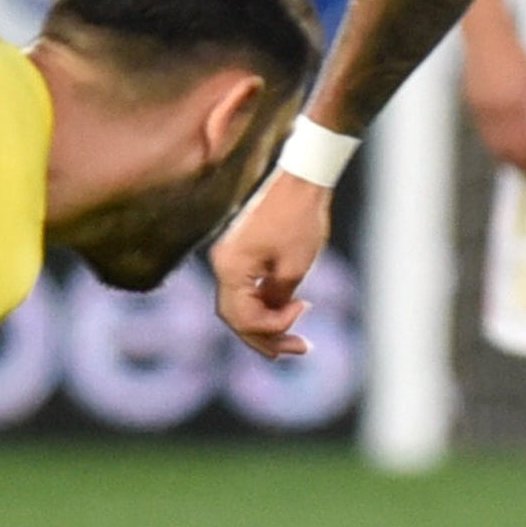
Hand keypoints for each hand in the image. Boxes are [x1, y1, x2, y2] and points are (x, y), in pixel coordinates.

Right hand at [211, 171, 332, 359]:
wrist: (301, 178)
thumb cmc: (300, 219)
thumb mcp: (294, 267)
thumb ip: (278, 299)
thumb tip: (272, 319)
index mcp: (230, 268)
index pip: (242, 317)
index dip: (272, 327)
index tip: (303, 310)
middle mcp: (222, 265)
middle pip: (235, 317)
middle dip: (267, 336)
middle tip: (300, 349)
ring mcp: (229, 258)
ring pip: (240, 306)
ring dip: (266, 324)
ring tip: (295, 342)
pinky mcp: (240, 253)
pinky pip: (246, 289)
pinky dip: (265, 305)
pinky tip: (286, 312)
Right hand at [461, 17, 525, 179]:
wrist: (489, 40)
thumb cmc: (515, 56)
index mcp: (520, 104)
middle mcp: (500, 111)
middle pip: (510, 151)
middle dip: (522, 167)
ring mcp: (484, 111)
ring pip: (494, 147)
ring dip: (507, 161)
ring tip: (519, 169)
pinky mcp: (473, 108)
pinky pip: (484, 136)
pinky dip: (494, 148)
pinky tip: (502, 152)